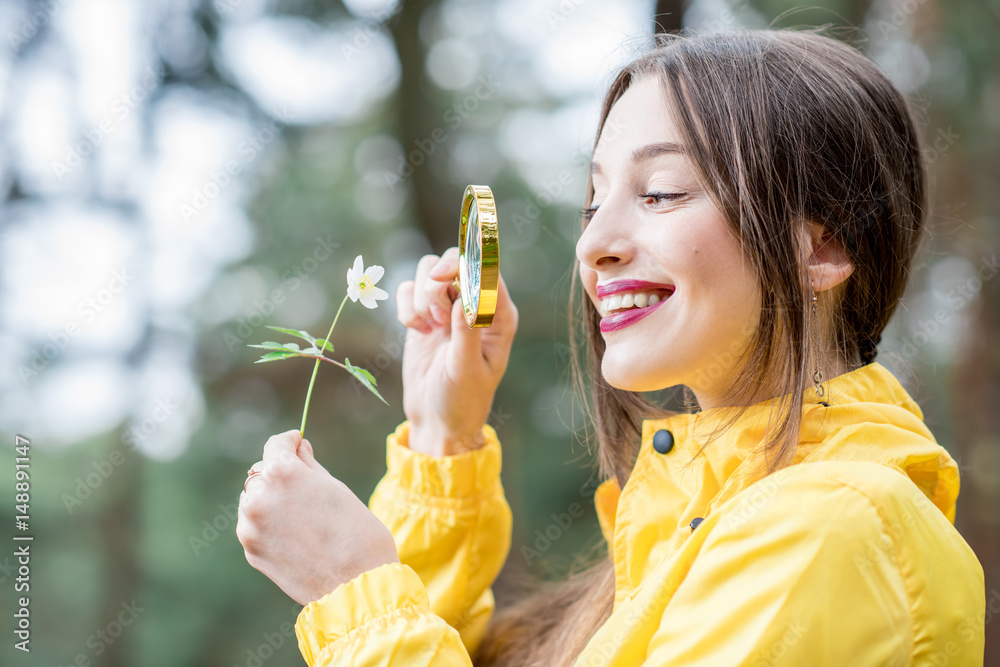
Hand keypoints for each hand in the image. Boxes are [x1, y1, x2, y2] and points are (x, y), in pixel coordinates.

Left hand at [236, 429, 399, 605]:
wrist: (356, 585)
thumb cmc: (357, 532)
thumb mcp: (338, 489)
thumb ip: (310, 467)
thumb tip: (299, 449)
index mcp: (283, 473)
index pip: (276, 444)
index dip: (289, 441)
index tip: (297, 443)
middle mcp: (260, 495)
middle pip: (262, 472)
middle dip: (280, 473)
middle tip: (304, 483)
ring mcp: (251, 525)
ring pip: (254, 499)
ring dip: (270, 499)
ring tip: (300, 514)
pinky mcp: (251, 549)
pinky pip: (255, 525)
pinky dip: (268, 523)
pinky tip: (294, 534)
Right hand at [395, 247, 517, 455]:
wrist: (436, 420)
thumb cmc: (462, 399)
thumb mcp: (466, 368)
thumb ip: (467, 330)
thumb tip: (466, 294)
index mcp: (499, 315)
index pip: (487, 270)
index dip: (465, 263)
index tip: (442, 274)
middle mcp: (475, 304)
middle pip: (455, 261)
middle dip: (438, 280)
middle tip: (435, 315)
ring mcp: (448, 307)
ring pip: (428, 270)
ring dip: (422, 296)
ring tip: (430, 327)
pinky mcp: (424, 314)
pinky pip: (409, 288)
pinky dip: (406, 306)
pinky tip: (417, 331)